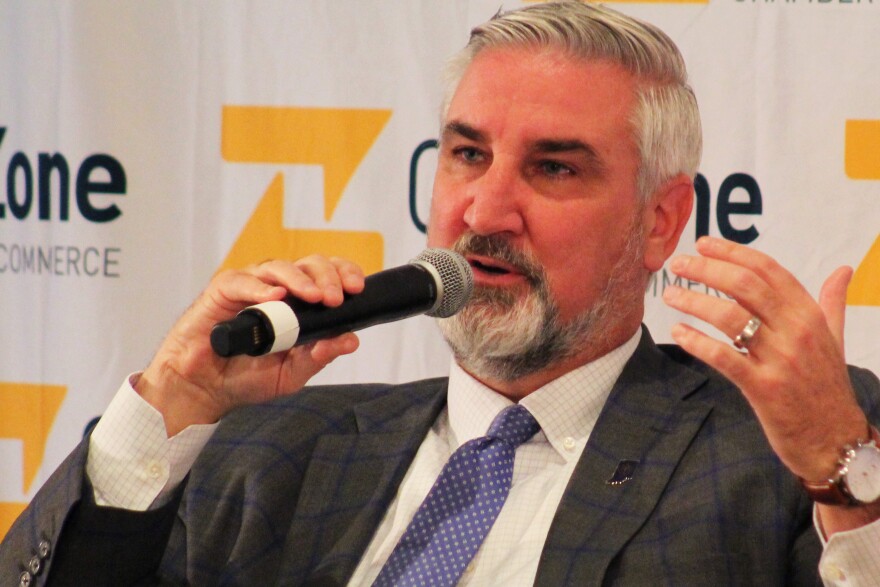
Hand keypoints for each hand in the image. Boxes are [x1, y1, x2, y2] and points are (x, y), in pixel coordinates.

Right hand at [136, 255, 364, 435]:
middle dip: (328, 276)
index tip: (357, 290)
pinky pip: (243, 281)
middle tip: (335, 298)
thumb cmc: (245, 377)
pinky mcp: (224, 290)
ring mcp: (251, 286)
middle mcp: (278, 289)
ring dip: (300, 280)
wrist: (204, 388)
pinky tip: (275, 297)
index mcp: (299, 303)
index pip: (327, 277)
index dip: (345, 275)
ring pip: (280, 267)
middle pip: (309, 265)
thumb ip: (319, 357)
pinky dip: (261, 287)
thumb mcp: (291, 373)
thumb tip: (351, 340)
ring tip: (313, 297)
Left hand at [661, 237, 866, 483]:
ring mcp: (780, 360)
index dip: (733, 253)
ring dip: (695, 301)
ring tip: (671, 294)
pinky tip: (678, 331)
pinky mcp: (763, 388)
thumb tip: (843, 270)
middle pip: (746, 286)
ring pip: (731, 317)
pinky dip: (697, 342)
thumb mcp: (835, 339)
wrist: (835, 440)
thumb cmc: (827, 387)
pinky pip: (724, 358)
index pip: (768, 270)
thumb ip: (831, 302)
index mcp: (810, 315)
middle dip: (708, 269)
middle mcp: (796, 331)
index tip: (703, 244)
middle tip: (679, 263)